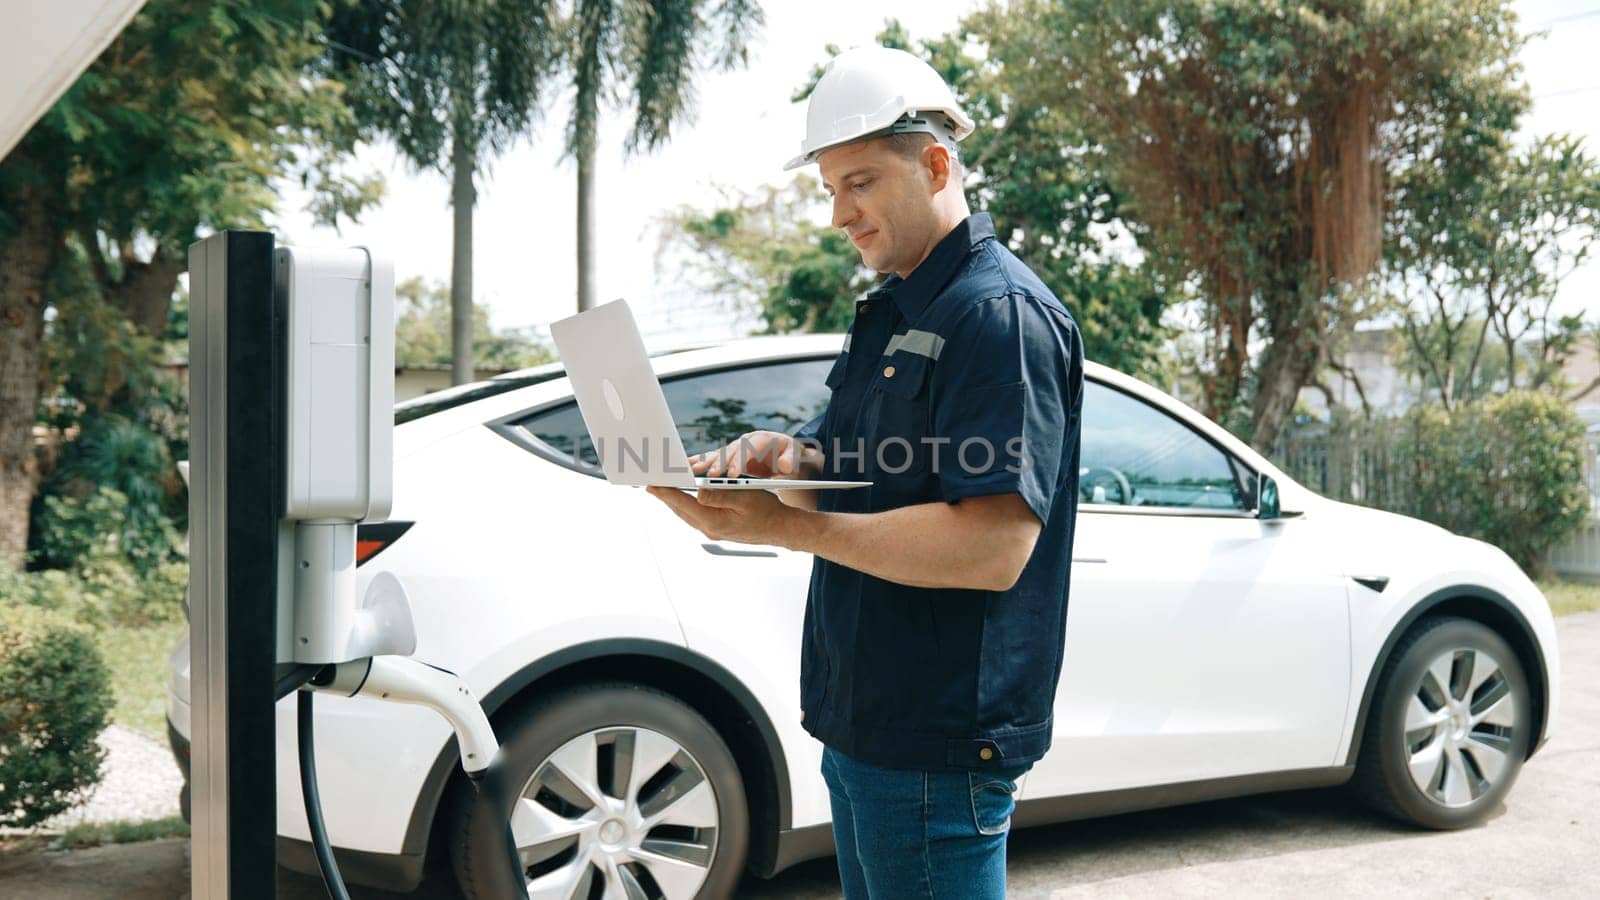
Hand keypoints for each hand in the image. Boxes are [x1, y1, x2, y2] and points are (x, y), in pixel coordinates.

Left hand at [646, 485, 804, 546]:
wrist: (780, 529)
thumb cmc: (767, 511)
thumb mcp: (744, 497)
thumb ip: (719, 494)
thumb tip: (697, 491)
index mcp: (713, 521)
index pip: (682, 503)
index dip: (665, 492)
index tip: (651, 484)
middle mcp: (709, 529)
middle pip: (680, 510)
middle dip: (664, 496)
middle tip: (650, 483)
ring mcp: (712, 531)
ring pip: (685, 513)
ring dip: (673, 501)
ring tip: (661, 488)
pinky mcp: (716, 530)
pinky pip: (694, 516)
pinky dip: (685, 505)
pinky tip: (683, 498)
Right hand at [689, 430, 820, 479]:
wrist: (785, 452)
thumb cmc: (790, 455)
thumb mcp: (794, 457)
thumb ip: (790, 460)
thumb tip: (785, 466)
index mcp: (761, 439)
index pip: (749, 449)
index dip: (740, 461)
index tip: (733, 474)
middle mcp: (746, 440)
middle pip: (730, 451)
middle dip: (720, 463)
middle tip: (711, 476)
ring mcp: (736, 447)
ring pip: (719, 454)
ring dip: (705, 462)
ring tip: (691, 470)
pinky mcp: (729, 455)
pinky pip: (713, 457)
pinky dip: (701, 461)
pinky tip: (688, 467)